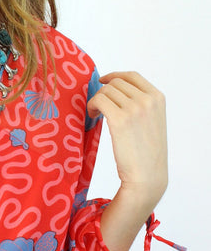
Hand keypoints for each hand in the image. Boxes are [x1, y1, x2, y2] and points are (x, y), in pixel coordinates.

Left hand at [87, 71, 167, 250]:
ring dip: (96, 101)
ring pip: (105, 91)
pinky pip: (98, 101)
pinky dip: (91, 106)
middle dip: (103, 92)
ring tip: (96, 114)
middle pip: (116, 83)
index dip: (114, 76)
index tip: (103, 81)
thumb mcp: (151, 121)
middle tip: (98, 107)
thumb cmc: (146, 152)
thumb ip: (140, 104)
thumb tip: (114, 89)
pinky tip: (92, 117)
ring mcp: (134, 108)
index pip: (132, 76)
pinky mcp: (120, 119)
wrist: (147, 175)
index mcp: (158, 98)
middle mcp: (148, 100)